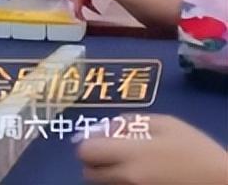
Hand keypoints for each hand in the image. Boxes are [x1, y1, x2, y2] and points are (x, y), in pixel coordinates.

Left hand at [78, 114, 227, 183]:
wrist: (222, 183)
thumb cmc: (196, 150)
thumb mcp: (167, 124)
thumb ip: (130, 122)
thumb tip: (104, 128)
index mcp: (130, 154)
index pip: (86, 152)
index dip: (89, 145)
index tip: (100, 141)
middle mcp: (126, 178)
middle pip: (89, 173)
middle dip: (94, 163)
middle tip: (110, 155)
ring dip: (106, 175)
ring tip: (126, 166)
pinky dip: (120, 184)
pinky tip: (138, 176)